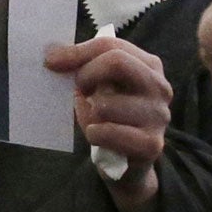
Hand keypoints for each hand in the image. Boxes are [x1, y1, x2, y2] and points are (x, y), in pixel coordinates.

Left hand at [46, 34, 173, 211]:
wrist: (129, 166)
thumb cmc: (112, 120)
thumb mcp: (100, 88)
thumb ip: (84, 67)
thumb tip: (52, 54)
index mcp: (150, 66)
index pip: (111, 45)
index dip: (77, 52)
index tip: (51, 61)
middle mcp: (160, 87)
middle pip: (117, 62)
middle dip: (87, 75)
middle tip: (79, 91)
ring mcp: (159, 115)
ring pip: (106, 103)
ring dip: (91, 114)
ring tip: (97, 121)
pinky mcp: (151, 144)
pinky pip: (107, 131)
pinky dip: (94, 134)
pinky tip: (100, 137)